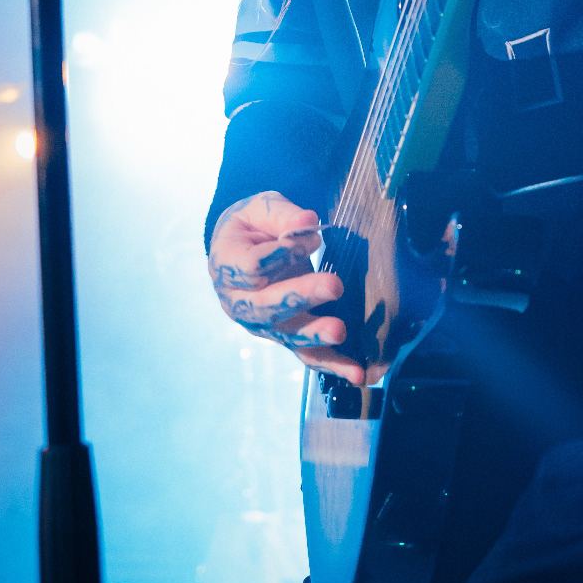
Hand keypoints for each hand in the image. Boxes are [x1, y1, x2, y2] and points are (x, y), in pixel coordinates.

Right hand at [207, 190, 365, 385]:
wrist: (242, 249)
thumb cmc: (253, 225)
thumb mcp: (261, 208)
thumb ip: (282, 215)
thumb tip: (308, 223)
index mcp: (226, 265)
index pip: (251, 267)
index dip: (280, 253)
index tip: (311, 237)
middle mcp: (238, 302)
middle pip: (268, 305)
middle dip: (302, 296)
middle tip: (334, 286)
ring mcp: (261, 324)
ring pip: (287, 334)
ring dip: (316, 334)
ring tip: (340, 331)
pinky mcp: (284, 336)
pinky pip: (306, 355)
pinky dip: (332, 365)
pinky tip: (356, 374)